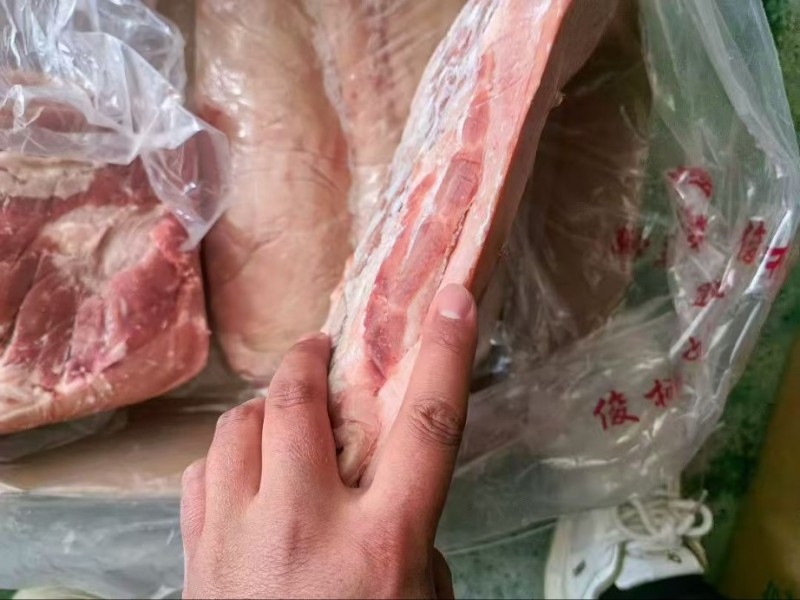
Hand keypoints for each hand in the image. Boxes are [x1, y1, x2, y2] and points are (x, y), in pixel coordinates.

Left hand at [181, 284, 477, 598]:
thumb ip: (412, 545)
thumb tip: (390, 493)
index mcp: (383, 542)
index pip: (427, 424)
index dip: (445, 353)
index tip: (453, 300)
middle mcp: (307, 525)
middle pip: (296, 401)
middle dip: (306, 362)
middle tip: (319, 354)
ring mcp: (239, 538)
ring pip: (235, 429)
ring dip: (260, 410)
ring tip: (279, 415)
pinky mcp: (195, 557)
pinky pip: (201, 475)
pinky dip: (224, 460)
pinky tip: (242, 473)